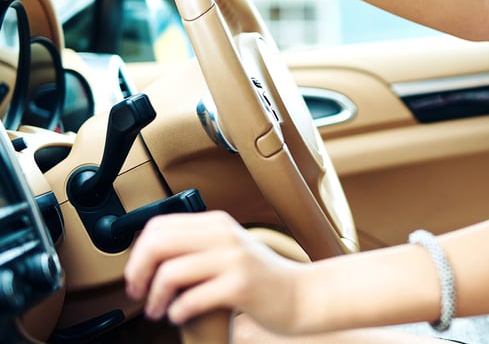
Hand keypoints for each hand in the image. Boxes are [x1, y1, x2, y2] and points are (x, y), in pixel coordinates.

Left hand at [124, 211, 307, 332]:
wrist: (301, 295)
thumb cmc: (261, 278)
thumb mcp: (229, 249)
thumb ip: (197, 245)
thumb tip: (149, 253)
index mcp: (217, 223)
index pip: (158, 225)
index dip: (137, 252)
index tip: (138, 274)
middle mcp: (224, 235)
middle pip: (158, 244)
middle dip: (138, 272)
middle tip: (139, 292)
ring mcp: (234, 259)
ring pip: (171, 272)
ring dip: (155, 298)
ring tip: (158, 311)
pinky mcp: (240, 286)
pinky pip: (191, 299)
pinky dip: (177, 312)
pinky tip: (180, 316)